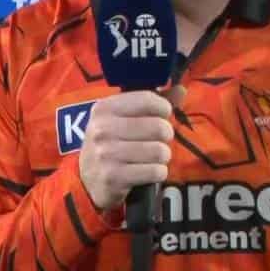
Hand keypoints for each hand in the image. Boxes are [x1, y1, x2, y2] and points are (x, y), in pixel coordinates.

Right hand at [78, 86, 183, 210]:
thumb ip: (151, 104)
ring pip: (159, 151)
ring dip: (163, 156)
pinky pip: (155, 172)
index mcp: (104, 108)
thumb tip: (181, 89)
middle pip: (158, 126)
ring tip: (153, 158)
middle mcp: (102, 129)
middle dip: (165, 136)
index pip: (147, 99)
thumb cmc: (112, 144)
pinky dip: (158, 173)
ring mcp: (105, 154)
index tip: (163, 115)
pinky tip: (149, 172)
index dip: (164, 108)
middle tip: (158, 141)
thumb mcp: (122, 119)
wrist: (88, 180)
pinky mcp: (113, 177)